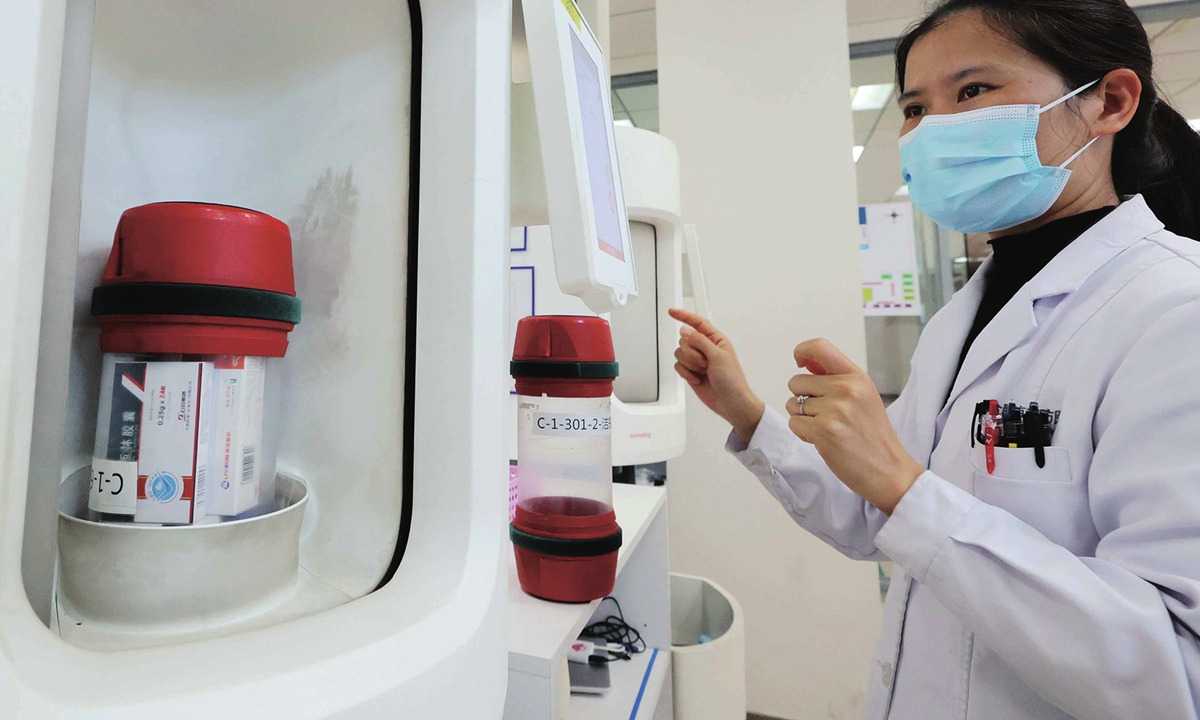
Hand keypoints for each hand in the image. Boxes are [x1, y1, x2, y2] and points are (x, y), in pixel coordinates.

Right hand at [669, 308, 764, 442]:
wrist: (730, 402)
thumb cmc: (732, 380)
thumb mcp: (718, 356)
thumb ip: (700, 341)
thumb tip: (685, 330)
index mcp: (716, 340)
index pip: (697, 323)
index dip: (684, 316)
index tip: (671, 312)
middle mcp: (705, 348)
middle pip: (685, 340)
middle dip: (692, 353)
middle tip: (705, 363)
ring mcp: (697, 360)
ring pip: (680, 353)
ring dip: (690, 364)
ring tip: (703, 371)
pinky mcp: (690, 371)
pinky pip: (678, 366)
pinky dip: (686, 373)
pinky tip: (697, 378)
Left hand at [786, 339, 923, 514]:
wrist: (889, 470)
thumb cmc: (872, 435)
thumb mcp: (863, 396)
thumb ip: (834, 377)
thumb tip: (806, 361)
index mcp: (857, 377)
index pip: (820, 347)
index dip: (801, 351)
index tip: (799, 362)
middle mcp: (847, 388)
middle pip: (796, 382)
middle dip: (802, 399)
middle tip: (824, 416)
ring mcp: (835, 409)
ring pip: (793, 405)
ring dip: (803, 419)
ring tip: (828, 429)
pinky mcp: (824, 430)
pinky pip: (794, 424)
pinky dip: (803, 434)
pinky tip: (823, 440)